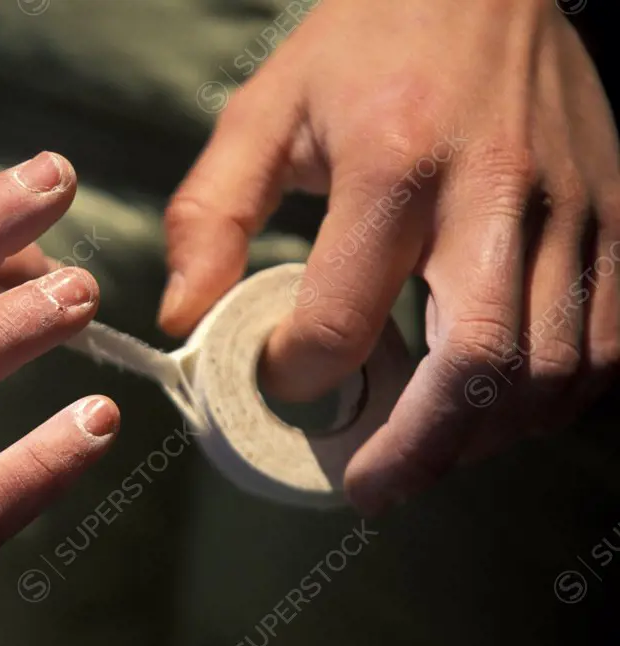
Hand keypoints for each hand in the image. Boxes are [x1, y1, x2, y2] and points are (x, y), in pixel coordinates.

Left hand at [159, 0, 619, 513]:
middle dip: (416, 449)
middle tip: (369, 485)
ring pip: (549, 367)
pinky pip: (605, 339)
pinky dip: (552, 397)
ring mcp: (571, 208)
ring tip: (425, 453)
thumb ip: (211, 214)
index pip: (342, 315)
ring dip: (484, 436)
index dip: (298, 370)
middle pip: (475, 363)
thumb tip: (183, 313)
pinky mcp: (614, 214)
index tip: (278, 376)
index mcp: (392, 161)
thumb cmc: (367, 44)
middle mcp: (495, 190)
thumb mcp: (265, 111)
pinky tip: (499, 407)